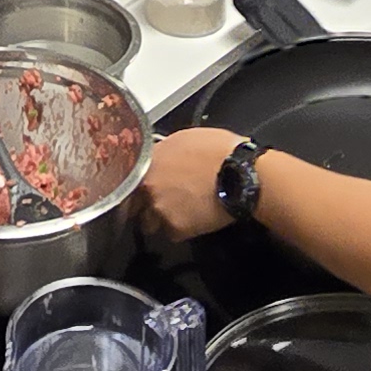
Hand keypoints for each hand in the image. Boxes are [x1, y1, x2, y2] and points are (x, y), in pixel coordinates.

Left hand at [143, 127, 246, 241]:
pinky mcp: (175, 228)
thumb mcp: (186, 137)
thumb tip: (161, 156)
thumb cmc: (220, 150)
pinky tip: (194, 219)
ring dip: (159, 220)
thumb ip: (165, 151)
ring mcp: (160, 208)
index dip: (137, 185)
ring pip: (150, 222)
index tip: (143, 189)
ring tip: (180, 213)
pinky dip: (180, 229)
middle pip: (134, 203)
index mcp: (149, 161)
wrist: (241, 175)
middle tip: (164, 201)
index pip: (129, 178)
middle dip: (145, 205)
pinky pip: (171, 233)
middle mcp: (148, 186)